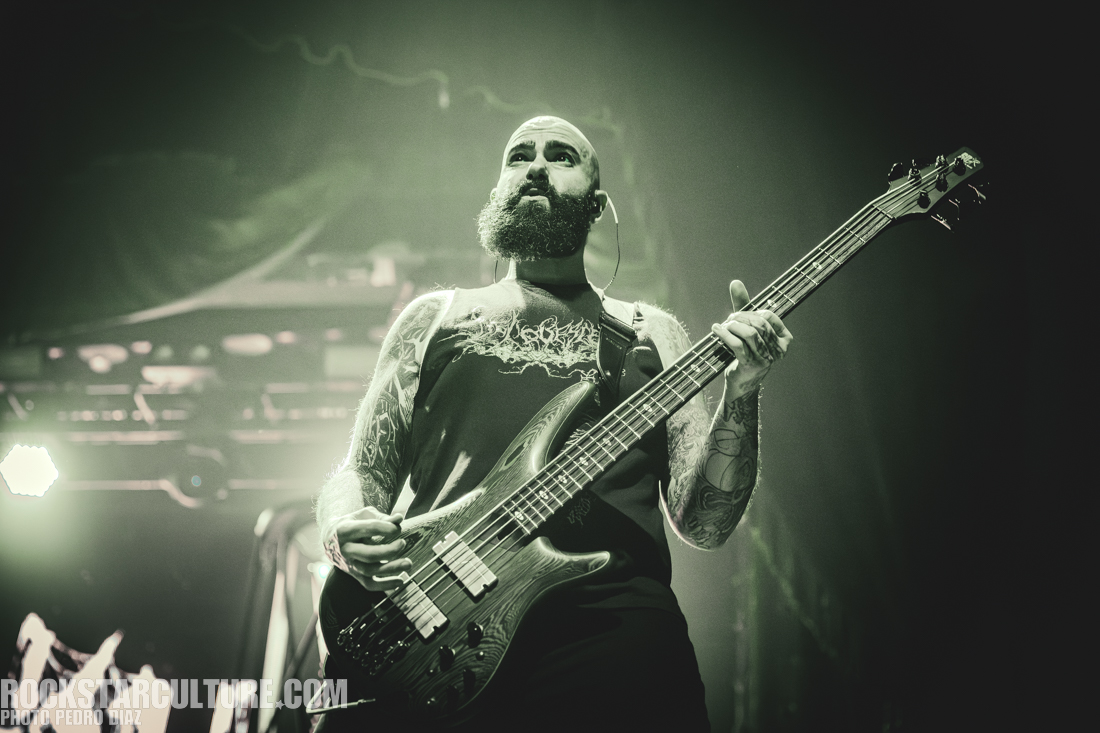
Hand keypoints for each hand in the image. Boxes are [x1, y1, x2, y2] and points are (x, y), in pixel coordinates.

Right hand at [323, 506, 412, 590]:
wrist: (330, 538)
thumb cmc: (352, 523)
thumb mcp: (363, 515)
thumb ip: (382, 517)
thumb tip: (399, 519)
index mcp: (346, 530)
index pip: (367, 529)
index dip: (385, 528)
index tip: (397, 528)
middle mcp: (346, 549)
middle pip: (368, 554)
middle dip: (388, 551)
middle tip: (403, 543)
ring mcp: (349, 564)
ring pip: (369, 571)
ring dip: (391, 568)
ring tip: (408, 563)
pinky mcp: (354, 574)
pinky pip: (369, 584)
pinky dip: (385, 585)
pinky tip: (400, 581)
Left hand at [711, 280, 792, 397]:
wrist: (741, 382)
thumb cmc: (745, 351)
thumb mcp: (747, 327)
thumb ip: (743, 305)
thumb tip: (735, 282)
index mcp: (784, 339)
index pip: (768, 316)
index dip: (751, 312)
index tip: (738, 315)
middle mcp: (778, 349)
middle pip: (758, 324)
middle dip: (740, 318)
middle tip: (728, 320)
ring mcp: (765, 359)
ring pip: (749, 333)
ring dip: (732, 326)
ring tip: (723, 326)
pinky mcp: (750, 365)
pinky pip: (737, 344)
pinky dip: (724, 334)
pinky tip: (716, 330)